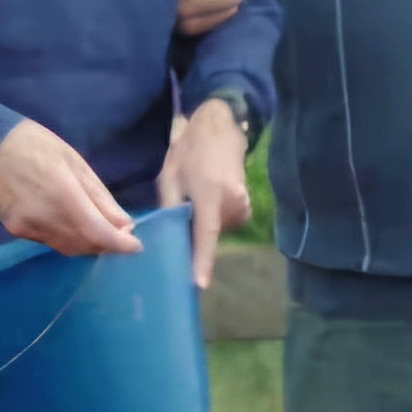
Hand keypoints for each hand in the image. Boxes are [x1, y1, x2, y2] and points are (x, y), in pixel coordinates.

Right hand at [0, 120, 140, 257]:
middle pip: (84, 244)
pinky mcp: (16, 231)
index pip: (98, 231)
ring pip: (68, 247)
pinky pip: (51, 242)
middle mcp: (44, 216)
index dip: (120, 244)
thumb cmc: (36, 146)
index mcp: (62, 192)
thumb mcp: (75, 162)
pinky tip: (73, 226)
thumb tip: (124, 224)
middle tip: (121, 233)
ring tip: (101, 230)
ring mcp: (27, 226)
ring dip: (89, 244)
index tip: (136, 246)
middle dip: (106, 243)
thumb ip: (100, 197)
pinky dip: (68, 238)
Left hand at [155, 101, 251, 287]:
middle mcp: (232, 202)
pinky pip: (227, 224)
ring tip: (197, 199)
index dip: (202, 260)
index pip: (205, 233)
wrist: (220, 127)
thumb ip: (169, 209)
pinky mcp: (247, 207)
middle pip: (210, 235)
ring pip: (219, 231)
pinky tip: (209, 198)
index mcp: (209, 193)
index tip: (199, 284)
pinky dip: (215, 219)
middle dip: (195, 233)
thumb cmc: (190, 150)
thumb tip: (164, 238)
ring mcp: (243, 204)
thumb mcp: (170, 177)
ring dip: (205, 224)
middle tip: (182, 213)